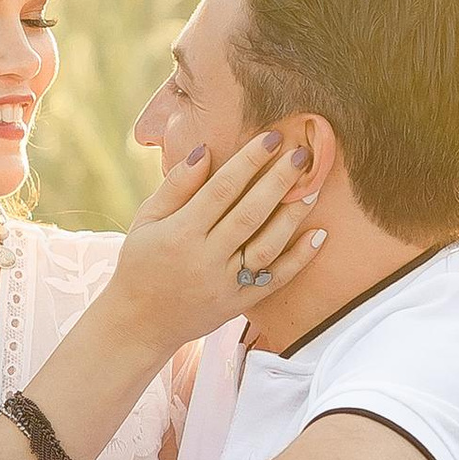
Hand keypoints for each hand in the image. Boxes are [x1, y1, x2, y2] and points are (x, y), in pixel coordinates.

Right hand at [102, 128, 325, 354]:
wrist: (140, 322)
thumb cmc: (140, 262)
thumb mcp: (146, 220)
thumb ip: (176, 186)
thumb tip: (205, 150)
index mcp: (180, 233)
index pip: (221, 189)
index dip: (248, 161)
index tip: (271, 137)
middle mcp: (205, 259)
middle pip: (250, 214)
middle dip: (278, 181)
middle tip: (302, 154)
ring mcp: (225, 284)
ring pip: (267, 246)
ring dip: (293, 216)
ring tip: (313, 188)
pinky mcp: (239, 304)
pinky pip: (275, 281)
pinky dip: (300, 259)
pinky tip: (318, 235)